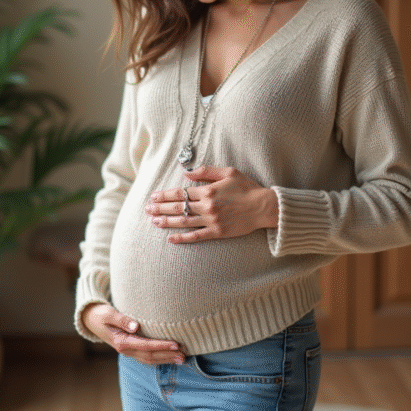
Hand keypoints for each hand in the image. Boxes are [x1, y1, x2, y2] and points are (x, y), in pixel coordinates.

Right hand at [81, 303, 183, 364]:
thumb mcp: (109, 313)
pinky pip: (146, 356)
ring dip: (166, 359)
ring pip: (149, 359)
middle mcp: (126, 349)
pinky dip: (159, 358)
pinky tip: (170, 357)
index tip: (175, 344)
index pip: (146, 346)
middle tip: (184, 355)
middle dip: (167, 356)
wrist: (91, 320)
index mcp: (121, 341)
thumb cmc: (101, 314)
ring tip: (181, 359)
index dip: (161, 346)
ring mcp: (128, 351)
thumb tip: (135, 326)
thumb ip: (122, 319)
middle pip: (150, 356)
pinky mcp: (131, 348)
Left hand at [146, 166, 278, 243]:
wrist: (263, 207)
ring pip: (184, 221)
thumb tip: (186, 173)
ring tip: (154, 221)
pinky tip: (171, 239)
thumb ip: (206, 171)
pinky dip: (182, 238)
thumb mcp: (228, 172)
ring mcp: (212, 220)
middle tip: (147, 209)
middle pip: (178, 207)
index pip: (180, 193)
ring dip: (167, 222)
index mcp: (208, 190)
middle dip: (161, 208)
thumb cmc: (247, 187)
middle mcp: (207, 206)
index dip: (165, 195)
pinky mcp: (217, 232)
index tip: (153, 197)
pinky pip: (196, 236)